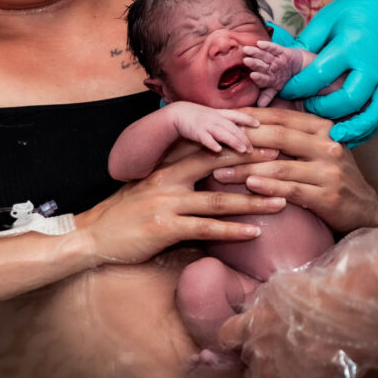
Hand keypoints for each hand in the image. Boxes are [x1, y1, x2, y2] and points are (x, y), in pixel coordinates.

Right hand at [77, 143, 286, 265]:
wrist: (92, 235)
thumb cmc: (125, 214)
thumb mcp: (150, 188)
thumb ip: (176, 179)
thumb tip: (207, 174)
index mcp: (166, 166)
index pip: (209, 149)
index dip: (238, 145)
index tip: (266, 142)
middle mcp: (169, 180)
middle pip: (219, 166)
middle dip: (254, 163)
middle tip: (284, 161)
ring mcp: (167, 203)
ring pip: (219, 199)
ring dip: (253, 201)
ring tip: (281, 201)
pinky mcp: (166, 228)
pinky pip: (206, 229)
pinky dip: (233, 231)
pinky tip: (254, 232)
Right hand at [167, 101, 258, 152]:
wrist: (178, 113)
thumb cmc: (198, 117)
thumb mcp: (213, 116)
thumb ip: (225, 122)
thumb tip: (240, 131)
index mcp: (220, 114)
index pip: (237, 115)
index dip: (248, 119)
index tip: (258, 124)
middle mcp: (215, 118)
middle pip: (232, 127)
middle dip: (244, 137)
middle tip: (252, 148)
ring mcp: (206, 125)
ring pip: (222, 133)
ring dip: (233, 141)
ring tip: (243, 150)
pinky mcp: (196, 132)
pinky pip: (205, 138)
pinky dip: (212, 144)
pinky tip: (218, 150)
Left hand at [212, 108, 377, 232]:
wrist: (364, 209)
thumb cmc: (331, 176)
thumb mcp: (317, 149)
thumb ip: (291, 135)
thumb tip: (249, 121)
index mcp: (323, 128)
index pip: (280, 117)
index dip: (249, 118)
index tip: (221, 121)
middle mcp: (328, 145)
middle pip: (277, 137)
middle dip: (241, 141)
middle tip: (213, 146)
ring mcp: (330, 171)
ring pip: (279, 165)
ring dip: (245, 169)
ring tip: (218, 172)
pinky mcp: (328, 196)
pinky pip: (291, 189)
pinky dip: (268, 187)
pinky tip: (248, 187)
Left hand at [243, 40, 307, 106]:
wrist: (298, 67)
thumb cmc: (284, 78)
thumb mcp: (277, 88)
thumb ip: (268, 96)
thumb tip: (260, 106)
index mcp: (268, 78)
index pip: (262, 78)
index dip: (258, 77)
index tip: (253, 76)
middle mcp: (269, 68)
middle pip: (260, 65)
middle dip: (253, 63)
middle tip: (245, 61)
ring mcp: (274, 59)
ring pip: (264, 55)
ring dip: (256, 52)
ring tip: (247, 49)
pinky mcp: (281, 51)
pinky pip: (274, 48)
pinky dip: (268, 45)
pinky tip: (259, 43)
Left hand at [282, 0, 377, 145]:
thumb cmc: (362, 8)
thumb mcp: (330, 18)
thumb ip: (309, 41)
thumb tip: (283, 61)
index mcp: (349, 46)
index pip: (319, 74)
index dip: (298, 86)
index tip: (284, 91)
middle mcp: (368, 66)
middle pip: (345, 99)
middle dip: (322, 108)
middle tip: (305, 107)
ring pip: (368, 112)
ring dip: (349, 126)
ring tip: (330, 133)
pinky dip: (367, 128)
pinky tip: (351, 135)